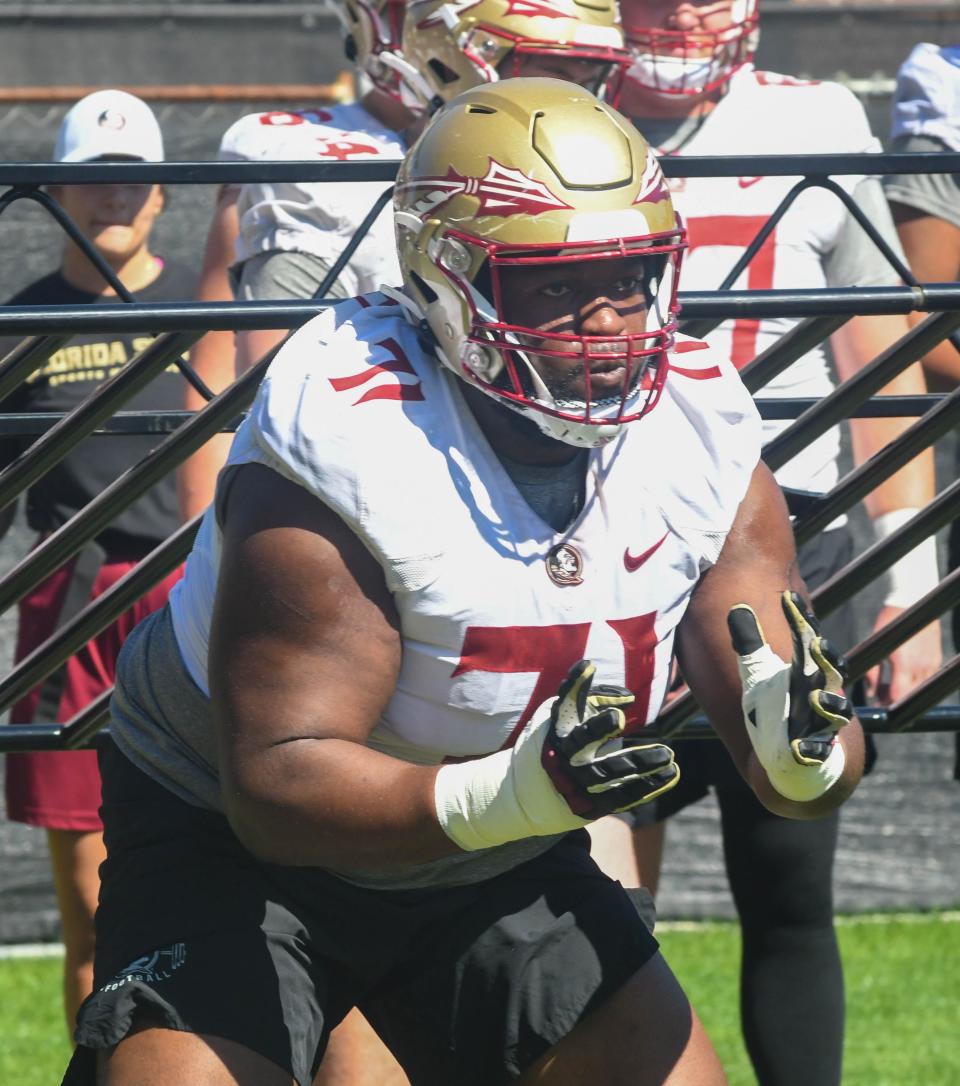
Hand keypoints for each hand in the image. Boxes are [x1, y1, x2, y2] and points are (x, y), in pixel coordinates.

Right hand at [434, 659, 679, 850]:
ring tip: (668, 754)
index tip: (588, 665)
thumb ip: (595, 700)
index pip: (564, 701)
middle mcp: (562, 755)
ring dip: (640, 763)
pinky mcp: (589, 805)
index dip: (575, 683)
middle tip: (618, 717)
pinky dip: (648, 786)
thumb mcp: (562, 718)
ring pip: (609, 772)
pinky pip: (622, 796)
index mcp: (555, 728)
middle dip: (597, 727)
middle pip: (580, 741)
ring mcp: (575, 782)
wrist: (522, 795)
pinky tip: (670, 773)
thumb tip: (629, 698)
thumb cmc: (553, 744)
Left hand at [727, 591, 851, 800]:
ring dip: (828, 705)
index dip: (800, 620)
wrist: (789, 757)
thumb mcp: (758, 675)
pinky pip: (817, 751)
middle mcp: (819, 694)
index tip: (788, 598)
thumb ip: (750, 645)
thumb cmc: (778, 709)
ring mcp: (819, 725)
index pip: (807, 642)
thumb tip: (738, 607)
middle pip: (830, 673)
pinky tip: (798, 747)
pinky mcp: (814, 752)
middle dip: (826, 659)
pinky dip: (810, 749)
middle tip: (816, 643)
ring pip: (834, 713)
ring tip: (814, 698)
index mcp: (804, 673)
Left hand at [864, 607, 942, 705]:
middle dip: (896, 701)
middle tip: (882, 697)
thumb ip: (873, 672)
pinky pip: (928, 678)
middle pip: (911, 696)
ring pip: (921, 689)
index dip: (889, 706)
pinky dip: (916, 683)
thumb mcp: (876, 645)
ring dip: (906, 692)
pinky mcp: (937, 658)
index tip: (879, 707)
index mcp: (904, 664)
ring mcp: (932, 663)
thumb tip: (871, 693)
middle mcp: (921, 666)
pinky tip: (903, 676)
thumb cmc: (889, 621)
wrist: (912, 600)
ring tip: (889, 686)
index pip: (899, 696)